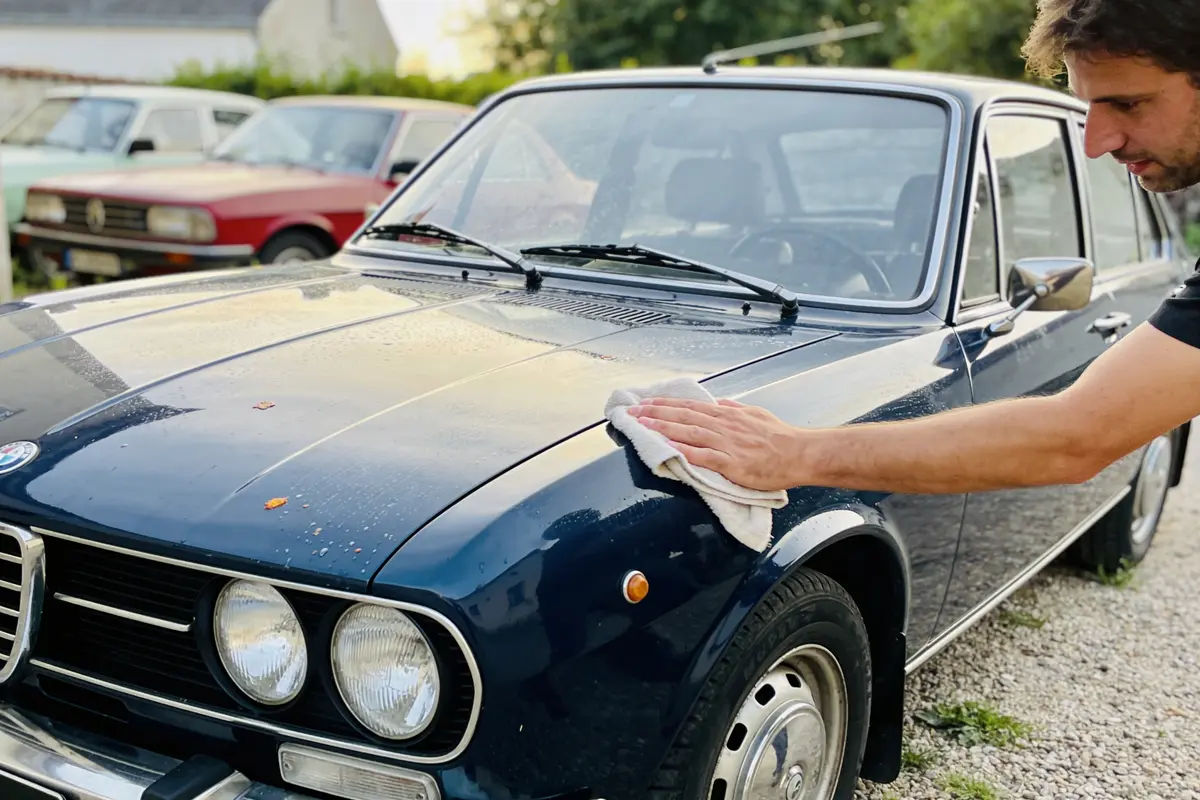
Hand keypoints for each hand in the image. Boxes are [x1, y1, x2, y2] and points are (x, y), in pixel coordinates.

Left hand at [628, 397, 802, 490]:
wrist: (799, 453)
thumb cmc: (780, 437)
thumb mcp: (755, 414)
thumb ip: (735, 409)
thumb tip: (718, 403)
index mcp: (727, 415)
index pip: (690, 406)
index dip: (666, 404)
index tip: (646, 403)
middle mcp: (724, 425)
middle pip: (684, 416)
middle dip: (656, 413)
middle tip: (633, 412)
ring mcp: (727, 443)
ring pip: (689, 432)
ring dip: (663, 427)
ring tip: (642, 425)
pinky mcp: (732, 463)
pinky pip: (703, 455)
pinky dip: (684, 450)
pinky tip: (668, 447)